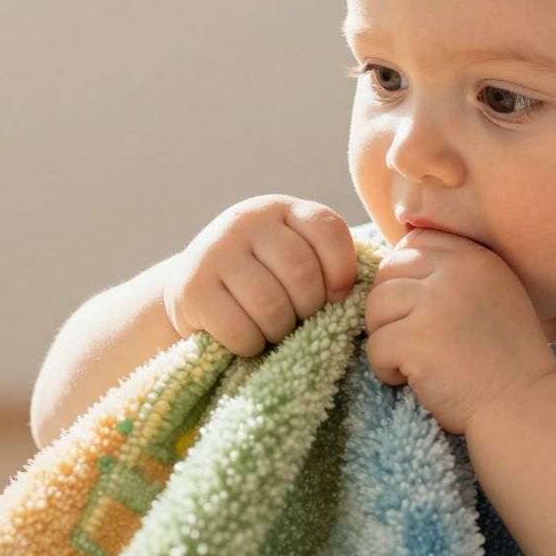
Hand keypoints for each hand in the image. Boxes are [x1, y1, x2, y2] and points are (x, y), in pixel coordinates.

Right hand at [164, 195, 359, 357]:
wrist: (192, 291)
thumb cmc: (261, 281)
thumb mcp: (293, 257)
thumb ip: (326, 264)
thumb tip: (362, 301)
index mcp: (282, 210)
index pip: (329, 231)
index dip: (341, 272)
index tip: (336, 298)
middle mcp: (246, 221)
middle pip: (301, 272)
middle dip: (309, 309)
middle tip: (299, 320)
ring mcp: (215, 252)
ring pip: (271, 305)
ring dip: (280, 331)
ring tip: (273, 330)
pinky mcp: (192, 289)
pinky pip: (241, 330)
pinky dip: (252, 345)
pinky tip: (247, 339)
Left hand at [365, 229, 555, 434]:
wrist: (523, 406)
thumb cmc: (505, 360)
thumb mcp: (494, 295)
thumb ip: (456, 272)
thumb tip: (398, 256)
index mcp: (475, 257)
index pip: (414, 242)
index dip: (406, 277)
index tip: (421, 312)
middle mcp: (457, 271)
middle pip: (387, 272)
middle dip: (390, 309)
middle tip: (414, 342)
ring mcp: (436, 304)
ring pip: (375, 308)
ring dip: (386, 339)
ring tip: (415, 362)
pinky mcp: (418, 340)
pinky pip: (375, 347)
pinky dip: (386, 370)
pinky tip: (416, 381)